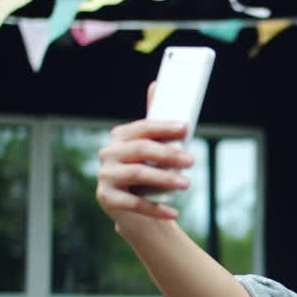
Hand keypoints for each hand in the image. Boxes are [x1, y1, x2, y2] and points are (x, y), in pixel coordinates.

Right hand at [95, 82, 194, 222]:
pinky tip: (174, 212)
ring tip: (186, 184)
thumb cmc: (150, 172)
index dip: (164, 126)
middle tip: (191, 160)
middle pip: (140, 149)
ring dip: (164, 179)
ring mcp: (105, 176)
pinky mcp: (106, 198)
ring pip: (137, 174)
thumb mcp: (155, 148)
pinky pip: (133, 203)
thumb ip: (157, 123)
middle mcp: (108, 153)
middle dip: (168, 154)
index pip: (142, 127)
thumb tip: (156, 84)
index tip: (185, 128)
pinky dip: (156, 208)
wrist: (137, 210)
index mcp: (120, 136)